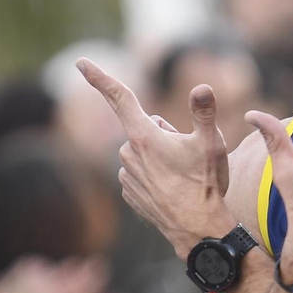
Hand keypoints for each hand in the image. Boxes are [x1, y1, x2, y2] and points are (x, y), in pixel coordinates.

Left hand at [78, 58, 231, 254]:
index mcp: (144, 136)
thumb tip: (202, 87)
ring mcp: (126, 176)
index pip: (119, 97)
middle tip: (187, 154)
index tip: (81, 62)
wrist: (198, 231)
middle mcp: (128, 154)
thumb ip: (204, 112)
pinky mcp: (129, 193)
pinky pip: (141, 173)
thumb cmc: (206, 184)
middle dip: (163, 133)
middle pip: (144, 128)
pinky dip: (155, 175)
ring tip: (182, 175)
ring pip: (143, 152)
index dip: (99, 77)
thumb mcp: (212, 144)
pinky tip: (173, 189)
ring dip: (160, 156)